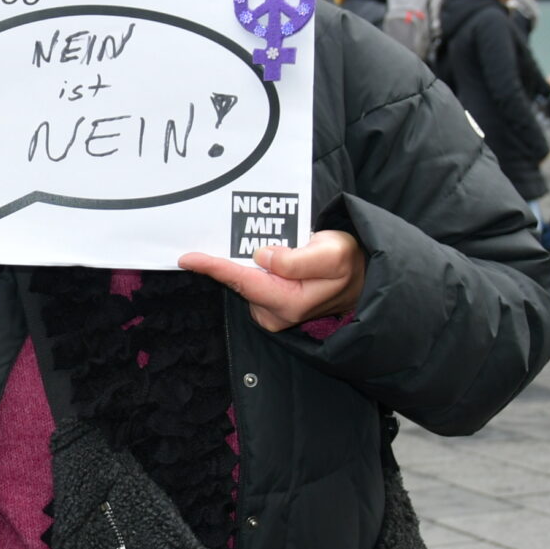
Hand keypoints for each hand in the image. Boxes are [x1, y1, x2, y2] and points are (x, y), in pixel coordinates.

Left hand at [178, 230, 365, 332]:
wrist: (361, 279)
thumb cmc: (348, 263)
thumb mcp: (332, 253)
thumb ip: (297, 259)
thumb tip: (262, 257)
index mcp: (289, 302)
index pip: (243, 281)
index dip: (214, 267)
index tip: (188, 258)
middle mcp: (276, 313)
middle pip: (240, 280)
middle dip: (234, 258)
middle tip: (256, 235)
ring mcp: (273, 313)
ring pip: (245, 281)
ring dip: (249, 262)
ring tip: (280, 247)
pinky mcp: (271, 308)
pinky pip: (252, 283)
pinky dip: (255, 268)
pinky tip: (274, 258)